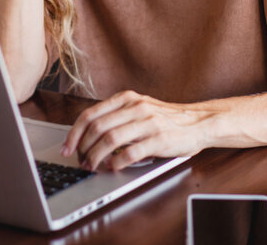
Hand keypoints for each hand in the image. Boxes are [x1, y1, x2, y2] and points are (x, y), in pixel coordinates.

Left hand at [60, 90, 213, 171]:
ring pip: (109, 140)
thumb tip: (87, 135)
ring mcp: (148, 123)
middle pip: (97, 128)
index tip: (67, 148)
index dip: (74, 133)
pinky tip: (112, 167)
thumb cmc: (166, 119)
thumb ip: (117, 116)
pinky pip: (129, 153)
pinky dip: (116, 162)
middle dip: (83, 148)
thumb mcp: (139, 108)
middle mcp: (135, 107)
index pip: (90, 114)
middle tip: (80, 161)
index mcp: (127, 98)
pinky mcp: (159, 139)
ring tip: (92, 166)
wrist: (199, 122)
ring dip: (96, 157)